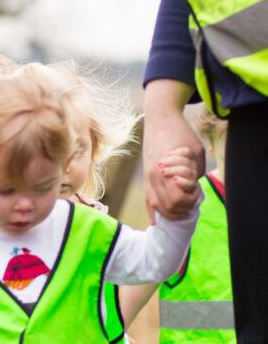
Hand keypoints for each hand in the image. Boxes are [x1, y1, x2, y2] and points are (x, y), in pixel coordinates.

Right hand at [142, 80, 204, 221]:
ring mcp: (148, 178)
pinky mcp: (146, 177)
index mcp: (167, 171)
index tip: (197, 191)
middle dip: (182, 208)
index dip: (190, 199)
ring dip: (169, 213)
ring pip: (156, 206)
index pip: (178, 199)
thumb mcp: (196, 152)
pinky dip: (152, 212)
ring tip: (181, 212)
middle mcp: (154, 177)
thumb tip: (191, 187)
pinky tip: (154, 222)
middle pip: (167, 206)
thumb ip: (195, 172)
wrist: (160, 120)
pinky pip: (147, 199)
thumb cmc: (181, 134)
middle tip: (192, 201)